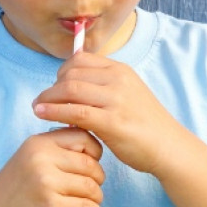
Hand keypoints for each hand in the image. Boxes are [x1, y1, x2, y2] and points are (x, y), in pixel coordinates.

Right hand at [0, 127, 104, 206]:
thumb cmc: (18, 185)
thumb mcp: (32, 156)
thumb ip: (58, 148)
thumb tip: (95, 146)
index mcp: (40, 144)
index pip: (83, 137)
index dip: (95, 153)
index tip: (89, 167)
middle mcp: (42, 160)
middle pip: (91, 166)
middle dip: (97, 180)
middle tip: (89, 191)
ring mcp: (47, 184)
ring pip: (92, 188)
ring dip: (95, 199)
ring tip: (86, 204)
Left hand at [32, 52, 185, 174]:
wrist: (169, 147)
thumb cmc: (145, 125)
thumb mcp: (128, 94)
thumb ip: (103, 87)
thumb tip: (72, 85)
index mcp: (121, 70)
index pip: (80, 60)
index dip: (61, 72)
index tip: (56, 88)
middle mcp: (118, 80)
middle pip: (71, 74)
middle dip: (52, 87)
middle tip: (43, 101)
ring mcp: (116, 100)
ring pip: (69, 90)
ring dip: (48, 98)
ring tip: (38, 108)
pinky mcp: (112, 122)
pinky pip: (75, 111)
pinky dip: (54, 111)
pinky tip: (42, 115)